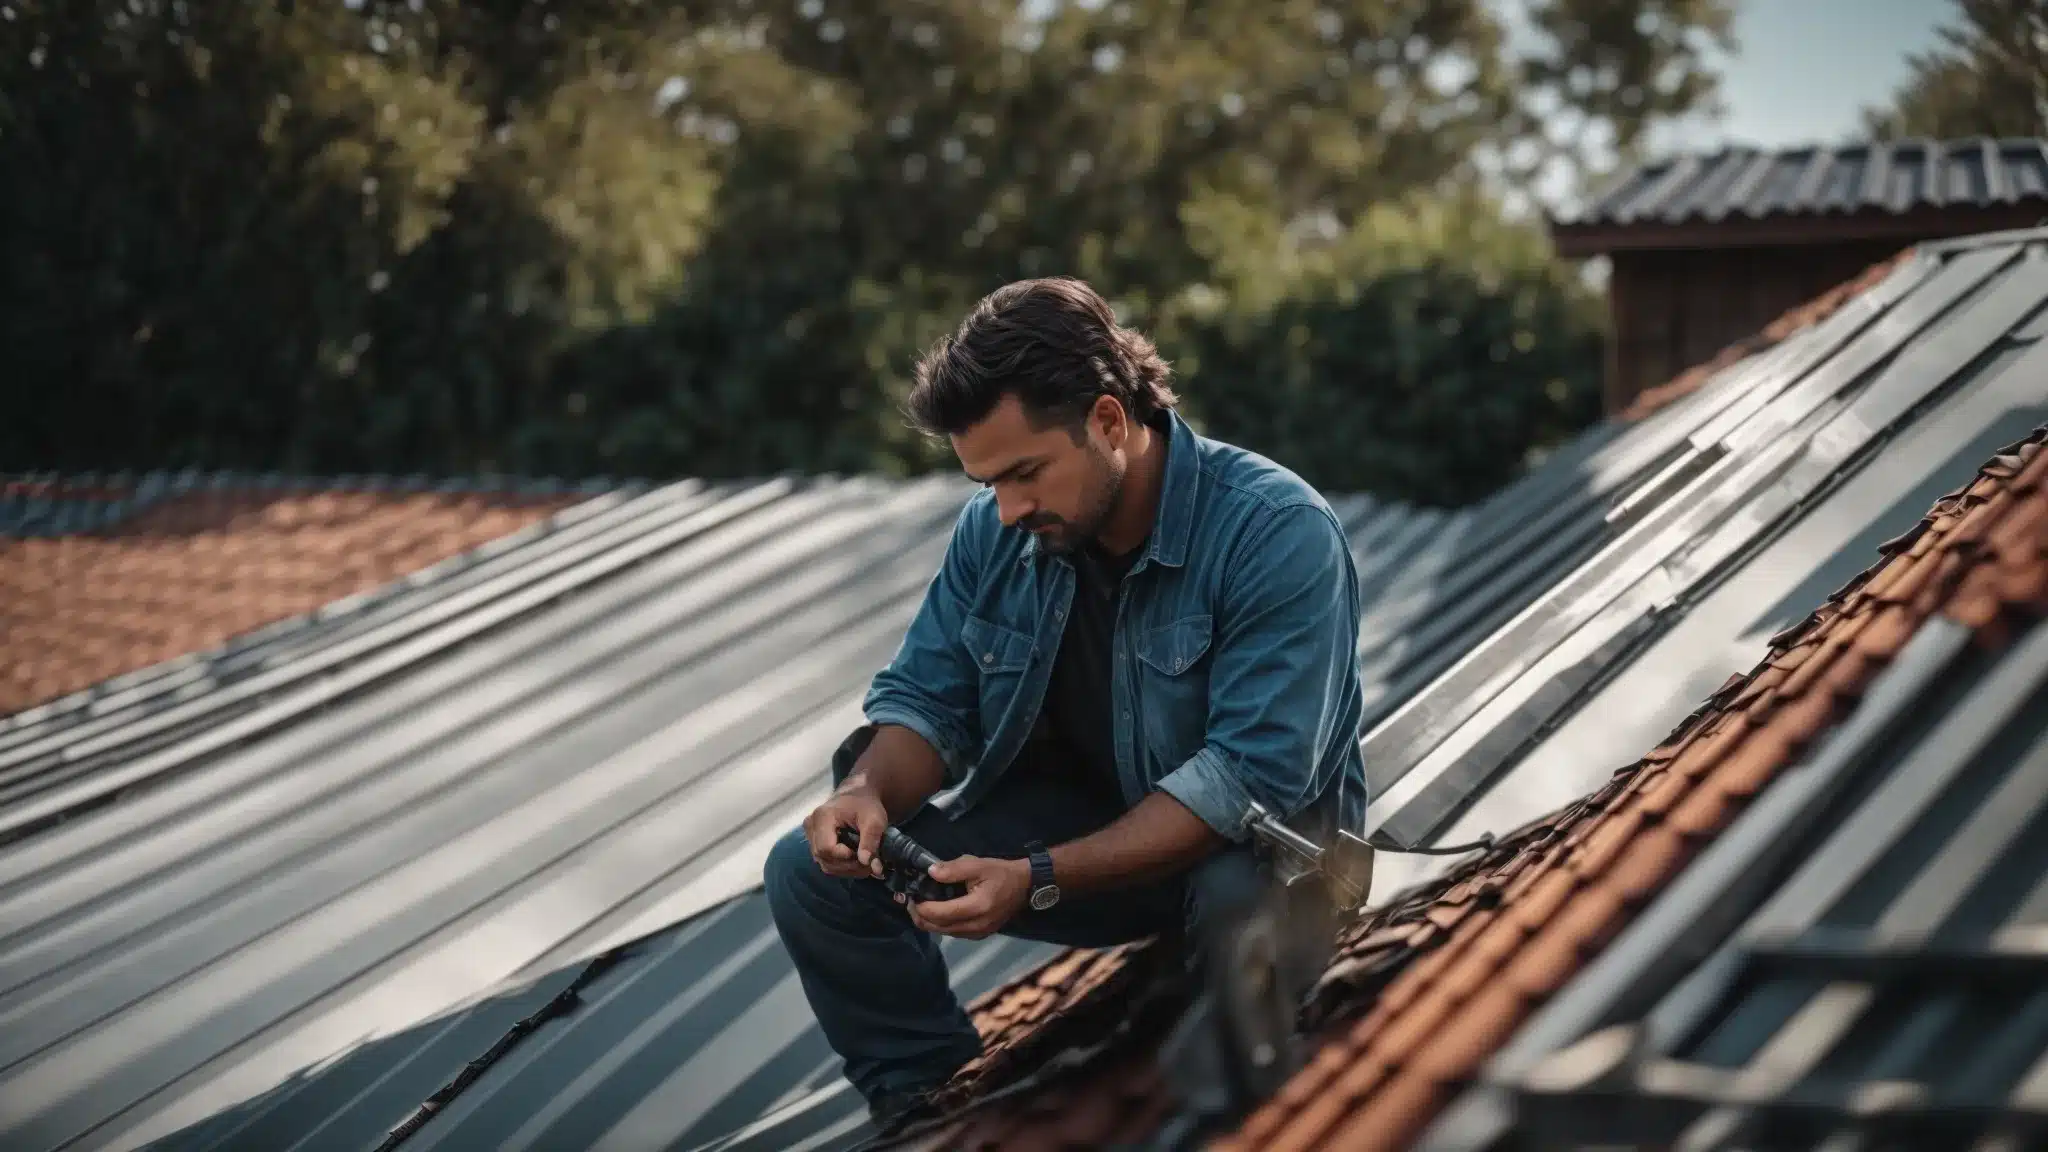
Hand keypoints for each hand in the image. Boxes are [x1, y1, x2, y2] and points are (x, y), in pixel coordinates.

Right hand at [803, 786, 888, 879]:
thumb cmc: (866, 805)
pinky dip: (844, 867)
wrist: (857, 796)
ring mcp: (810, 836)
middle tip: (872, 863)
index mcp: (822, 816)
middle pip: (825, 858)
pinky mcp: (815, 843)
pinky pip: (827, 863)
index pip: (826, 848)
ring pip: (826, 864)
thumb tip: (868, 864)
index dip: (846, 857)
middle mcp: (811, 827)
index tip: (866, 856)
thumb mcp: (875, 819)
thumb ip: (871, 840)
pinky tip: (858, 861)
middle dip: (850, 866)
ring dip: (848, 869)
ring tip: (867, 863)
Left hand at [905, 855, 1030, 939]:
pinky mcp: (979, 936)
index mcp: (976, 907)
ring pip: (943, 932)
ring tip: (920, 905)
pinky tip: (936, 911)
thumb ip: (953, 869)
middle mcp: (976, 926)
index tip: (910, 895)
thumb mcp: (978, 864)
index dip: (920, 906)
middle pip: (937, 927)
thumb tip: (930, 872)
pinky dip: (940, 924)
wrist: (1024, 886)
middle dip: (919, 916)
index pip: (939, 913)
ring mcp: (978, 934)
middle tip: (909, 901)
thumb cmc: (1001, 873)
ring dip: (928, 921)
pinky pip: (952, 933)